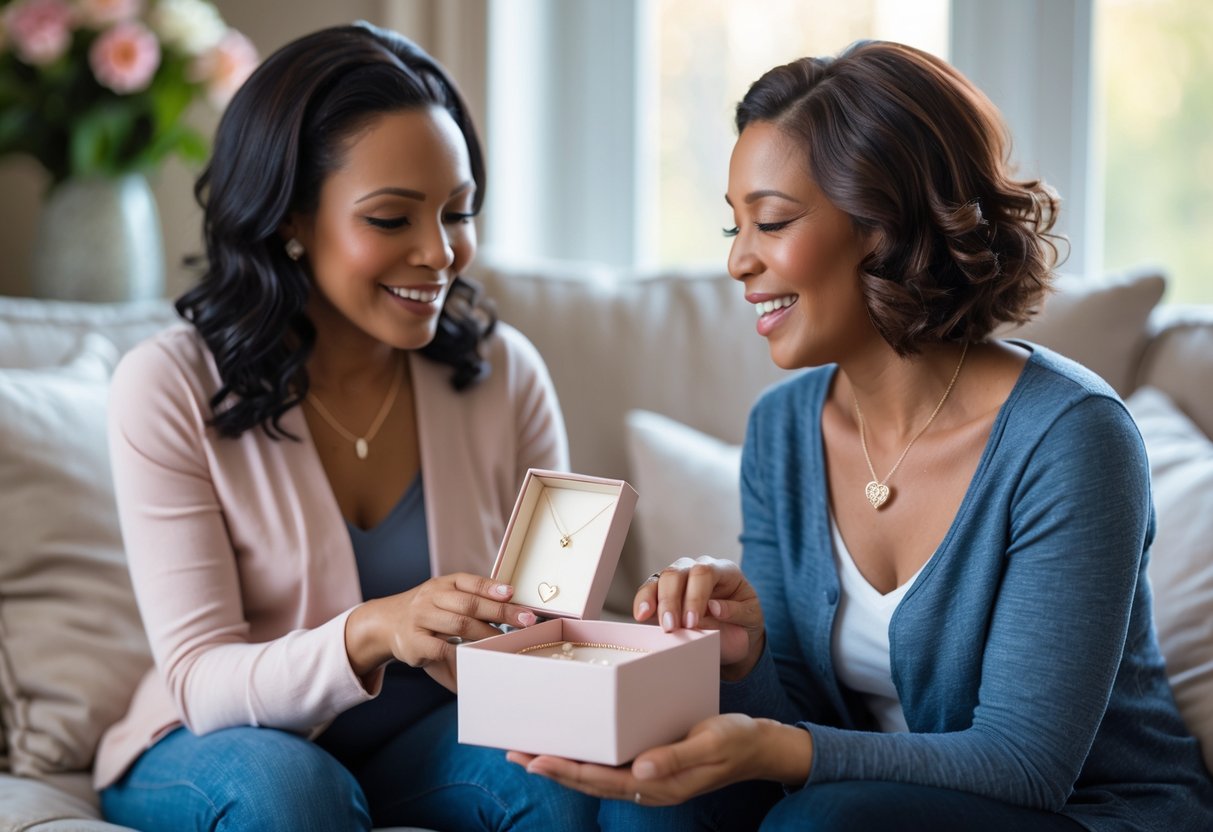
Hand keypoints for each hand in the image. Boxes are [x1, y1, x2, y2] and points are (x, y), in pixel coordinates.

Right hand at [344, 573, 538, 691]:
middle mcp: (431, 597)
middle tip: (525, 621)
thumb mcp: (445, 598)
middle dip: (501, 612)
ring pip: (459, 624)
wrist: (386, 623)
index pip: (471, 582)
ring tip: (505, 641)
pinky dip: (461, 655)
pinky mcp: (413, 643)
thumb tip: (512, 607)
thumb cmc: (427, 613)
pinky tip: (477, 659)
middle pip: (470, 604)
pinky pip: (441, 649)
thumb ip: (473, 599)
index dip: (492, 587)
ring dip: (486, 634)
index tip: (512, 593)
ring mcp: (421, 618)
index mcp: (443, 583)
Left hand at [507, 714, 811, 805]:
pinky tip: (573, 744)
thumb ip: (675, 757)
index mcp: (658, 784)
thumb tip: (638, 770)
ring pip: (596, 774)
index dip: (566, 770)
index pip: (601, 779)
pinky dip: (585, 755)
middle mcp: (647, 784)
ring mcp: (648, 777)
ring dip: (562, 763)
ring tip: (529, 751)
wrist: (761, 746)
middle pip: (589, 780)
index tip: (535, 758)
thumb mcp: (710, 744)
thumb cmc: (737, 741)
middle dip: (551, 767)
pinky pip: (610, 764)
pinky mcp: (651, 765)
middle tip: (514, 752)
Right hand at [633, 556, 764, 677]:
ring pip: (661, 577)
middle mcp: (699, 568)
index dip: (695, 596)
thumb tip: (714, 608)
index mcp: (724, 571)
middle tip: (671, 626)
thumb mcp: (751, 618)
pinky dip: (643, 601)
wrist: (737, 635)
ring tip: (648, 618)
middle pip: (678, 572)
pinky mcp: (664, 592)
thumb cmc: (744, 623)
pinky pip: (649, 590)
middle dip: (671, 599)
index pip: (704, 572)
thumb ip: (736, 612)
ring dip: (654, 600)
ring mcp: (680, 578)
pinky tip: (640, 615)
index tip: (692, 623)